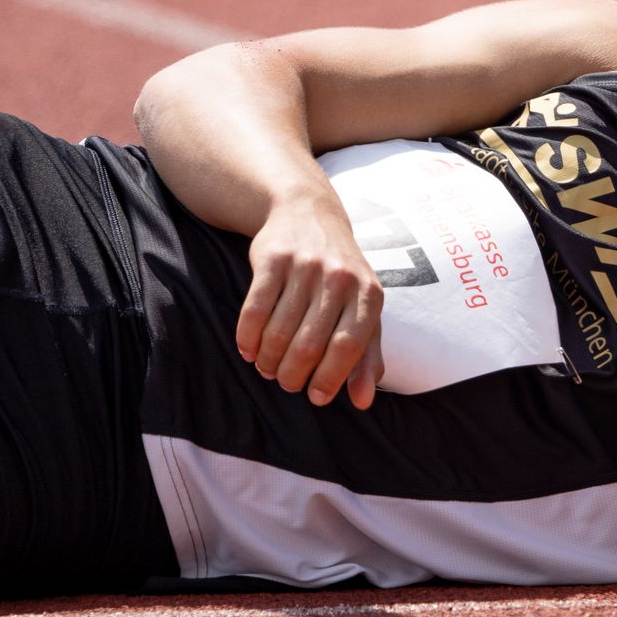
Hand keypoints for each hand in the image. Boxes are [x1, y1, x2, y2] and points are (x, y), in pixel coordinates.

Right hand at [237, 191, 386, 409]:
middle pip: (310, 344)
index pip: (349, 346)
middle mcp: (340, 278)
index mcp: (369, 294)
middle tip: (287, 383)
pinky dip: (248, 337)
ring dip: (269, 359)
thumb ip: (368, 356)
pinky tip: (248, 350)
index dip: (331, 377)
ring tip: (267, 369)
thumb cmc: (342, 276)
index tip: (315, 398)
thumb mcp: (365, 309)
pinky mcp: (272, 258)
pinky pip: (255, 309)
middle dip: (293, 374)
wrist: (310, 214)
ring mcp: (306, 266)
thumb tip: (364, 402)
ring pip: (280, 331)